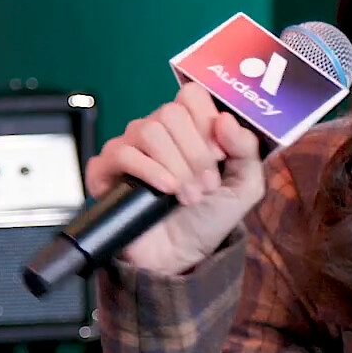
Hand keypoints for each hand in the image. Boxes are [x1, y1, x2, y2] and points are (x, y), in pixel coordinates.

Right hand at [85, 81, 264, 274]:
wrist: (180, 257)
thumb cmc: (208, 218)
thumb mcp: (244, 186)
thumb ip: (246, 150)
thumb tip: (225, 119)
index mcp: (187, 128)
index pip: (190, 95)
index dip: (207, 121)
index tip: (219, 155)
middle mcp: (155, 131)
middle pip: (171, 113)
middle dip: (196, 153)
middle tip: (206, 186)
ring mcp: (127, 147)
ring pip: (149, 131)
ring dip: (177, 166)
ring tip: (188, 196)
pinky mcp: (105, 170)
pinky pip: (123, 154)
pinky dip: (150, 171)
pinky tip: (166, 191)